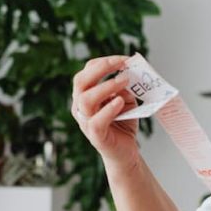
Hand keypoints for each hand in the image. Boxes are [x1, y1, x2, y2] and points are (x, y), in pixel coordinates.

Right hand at [71, 55, 139, 169]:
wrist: (126, 152)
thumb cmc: (123, 123)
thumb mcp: (126, 99)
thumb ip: (125, 86)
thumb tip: (130, 72)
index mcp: (85, 94)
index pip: (87, 71)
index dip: (105, 62)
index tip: (125, 59)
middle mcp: (80, 106)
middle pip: (80, 81)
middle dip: (101, 68)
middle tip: (122, 64)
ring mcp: (85, 122)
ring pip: (85, 100)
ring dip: (106, 86)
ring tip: (124, 81)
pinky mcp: (95, 136)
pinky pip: (95, 121)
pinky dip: (108, 109)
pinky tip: (120, 102)